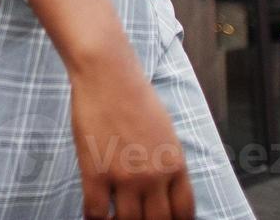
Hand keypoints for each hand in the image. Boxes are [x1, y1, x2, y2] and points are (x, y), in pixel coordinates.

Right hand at [68, 50, 194, 218]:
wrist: (108, 74)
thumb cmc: (135, 96)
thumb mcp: (166, 132)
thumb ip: (168, 163)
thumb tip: (163, 188)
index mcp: (175, 164)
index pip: (184, 213)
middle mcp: (154, 175)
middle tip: (137, 218)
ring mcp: (125, 176)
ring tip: (115, 219)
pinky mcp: (96, 172)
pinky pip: (96, 213)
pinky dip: (96, 218)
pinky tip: (95, 214)